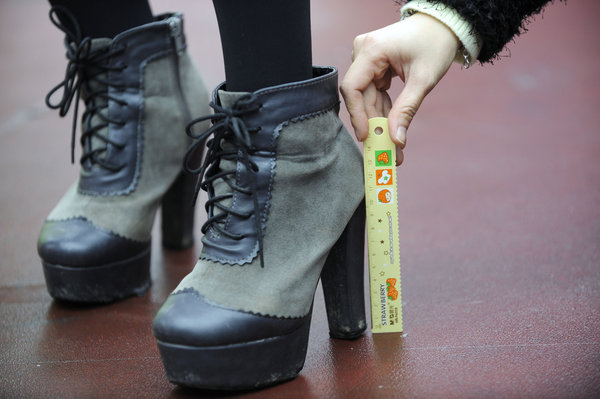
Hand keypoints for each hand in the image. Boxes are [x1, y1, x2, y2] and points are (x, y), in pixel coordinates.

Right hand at [340, 13, 459, 164]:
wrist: (443, 25)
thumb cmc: (435, 42)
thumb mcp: (423, 80)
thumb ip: (407, 110)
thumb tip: (396, 140)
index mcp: (372, 50)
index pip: (352, 88)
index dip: (356, 115)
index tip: (367, 136)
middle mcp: (363, 51)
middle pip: (360, 97)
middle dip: (373, 124)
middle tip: (385, 151)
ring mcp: (367, 58)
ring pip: (367, 98)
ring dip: (379, 121)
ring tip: (392, 146)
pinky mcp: (373, 66)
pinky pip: (373, 93)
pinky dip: (383, 110)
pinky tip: (392, 128)